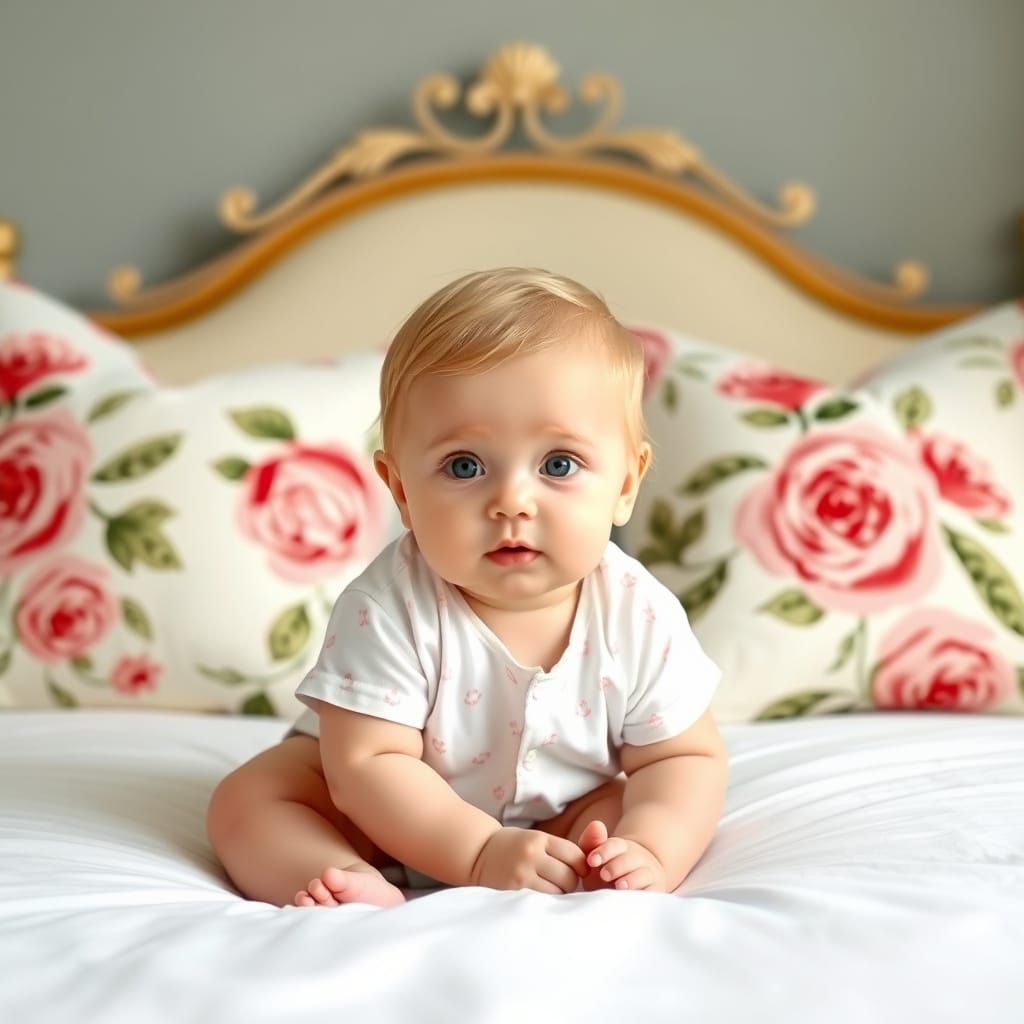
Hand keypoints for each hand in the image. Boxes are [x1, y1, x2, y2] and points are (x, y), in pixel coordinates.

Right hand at [471, 827, 586, 893]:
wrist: (477, 852)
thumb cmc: (511, 846)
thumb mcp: (533, 838)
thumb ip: (555, 850)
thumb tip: (585, 869)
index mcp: (539, 839)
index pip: (574, 854)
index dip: (582, 866)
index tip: (580, 871)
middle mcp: (532, 854)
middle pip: (569, 876)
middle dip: (572, 883)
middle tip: (565, 885)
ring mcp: (522, 873)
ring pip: (557, 891)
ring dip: (560, 895)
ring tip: (551, 891)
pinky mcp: (514, 890)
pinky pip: (541, 900)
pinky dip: (546, 902)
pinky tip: (542, 899)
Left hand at [579, 820, 666, 891]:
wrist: (635, 882)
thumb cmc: (608, 869)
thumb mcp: (597, 857)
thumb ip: (591, 842)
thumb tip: (596, 824)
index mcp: (621, 848)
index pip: (614, 845)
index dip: (603, 852)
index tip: (592, 861)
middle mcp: (637, 858)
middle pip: (629, 859)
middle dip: (616, 866)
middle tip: (604, 874)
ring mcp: (647, 874)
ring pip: (643, 875)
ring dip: (632, 880)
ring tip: (619, 886)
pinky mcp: (655, 890)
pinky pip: (653, 892)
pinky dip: (645, 894)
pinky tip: (633, 900)